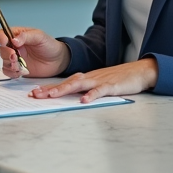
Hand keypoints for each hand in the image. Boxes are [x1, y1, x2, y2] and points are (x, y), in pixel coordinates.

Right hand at [0, 26, 70, 78]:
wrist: (58, 61)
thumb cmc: (49, 45)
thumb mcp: (40, 36)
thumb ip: (26, 36)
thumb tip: (14, 39)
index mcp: (17, 35)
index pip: (2, 34)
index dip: (0, 37)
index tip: (4, 41)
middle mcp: (14, 46)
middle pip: (1, 49)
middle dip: (6, 53)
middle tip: (15, 55)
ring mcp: (15, 58)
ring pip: (4, 61)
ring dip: (9, 64)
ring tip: (19, 65)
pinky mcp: (18, 69)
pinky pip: (8, 71)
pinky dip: (11, 72)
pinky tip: (19, 71)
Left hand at [30, 58, 157, 102]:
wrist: (139, 72)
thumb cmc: (119, 80)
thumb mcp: (99, 84)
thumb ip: (86, 89)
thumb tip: (71, 98)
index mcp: (86, 78)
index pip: (64, 82)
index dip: (49, 87)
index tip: (34, 93)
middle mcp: (90, 78)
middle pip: (67, 83)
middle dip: (50, 89)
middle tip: (35, 95)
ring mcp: (100, 81)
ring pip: (79, 85)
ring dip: (64, 90)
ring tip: (51, 95)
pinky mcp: (112, 86)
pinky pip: (100, 91)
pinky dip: (91, 95)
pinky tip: (83, 100)